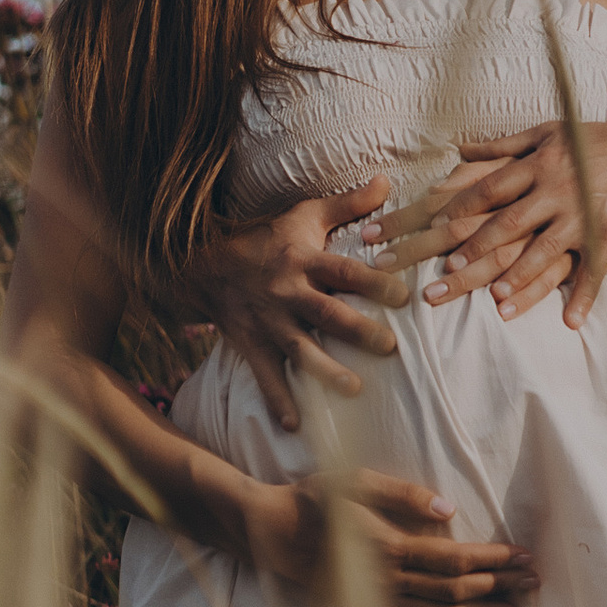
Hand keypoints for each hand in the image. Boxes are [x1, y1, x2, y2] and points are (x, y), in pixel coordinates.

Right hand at [191, 179, 405, 432]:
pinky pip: (265, 375)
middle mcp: (286, 292)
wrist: (202, 264)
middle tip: (389, 347)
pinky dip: (278, 401)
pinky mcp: (250, 344)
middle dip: (357, 331)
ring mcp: (267, 322)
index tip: (404, 295)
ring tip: (353, 389)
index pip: (343, 271)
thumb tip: (387, 180)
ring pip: (299, 349)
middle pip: (325, 313)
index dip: (373, 281)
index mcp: (302, 259)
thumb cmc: (265, 239)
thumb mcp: (303, 215)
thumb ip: (348, 204)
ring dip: (325, 371)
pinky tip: (295, 426)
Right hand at [244, 472, 538, 606]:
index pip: (454, 558)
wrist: (270, 535)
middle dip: (499, 587)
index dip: (493, 559)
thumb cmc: (313, 501)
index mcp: (387, 547)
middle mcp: (385, 583)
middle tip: (534, 583)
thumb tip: (450, 509)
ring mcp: (374, 606)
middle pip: (455, 591)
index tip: (523, 556)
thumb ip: (402, 494)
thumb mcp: (354, 481)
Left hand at [374, 115, 606, 331]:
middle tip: (445, 273)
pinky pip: (593, 272)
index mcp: (536, 164)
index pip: (487, 189)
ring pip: (544, 251)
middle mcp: (555, 189)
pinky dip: (583, 298)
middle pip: (505, 224)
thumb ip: (502, 144)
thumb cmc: (596, 141)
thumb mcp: (548, 132)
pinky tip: (569, 322)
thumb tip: (459, 147)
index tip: (431, 229)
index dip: (457, 210)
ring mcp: (582, 215)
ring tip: (495, 299)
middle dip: (473, 250)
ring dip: (518, 277)